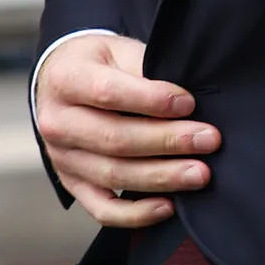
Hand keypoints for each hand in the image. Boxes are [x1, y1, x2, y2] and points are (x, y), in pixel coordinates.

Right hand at [35, 34, 220, 227]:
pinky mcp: (72, 184)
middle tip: (208, 140)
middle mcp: (57, 122)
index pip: (109, 93)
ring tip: (199, 173)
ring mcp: (62, 158)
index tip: (189, 103)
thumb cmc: (99, 65)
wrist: (61, 83)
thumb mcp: (117, 51)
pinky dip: (137, 213)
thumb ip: (145, 70)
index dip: (152, 100)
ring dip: (161, 177)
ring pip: (113, 175)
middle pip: (114, 139)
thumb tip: (186, 101)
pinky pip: (103, 209)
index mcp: (66, 80)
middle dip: (167, 142)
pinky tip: (169, 206)